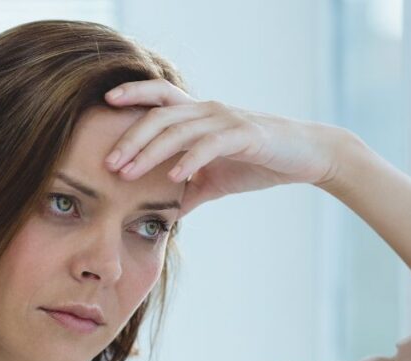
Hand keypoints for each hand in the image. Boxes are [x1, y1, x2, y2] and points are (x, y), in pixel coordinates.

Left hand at [103, 78, 350, 217]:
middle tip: (108, 164)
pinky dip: (190, 159)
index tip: (104, 103)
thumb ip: (187, 193)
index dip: (132, 94)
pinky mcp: (245, 134)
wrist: (305, 157)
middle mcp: (208, 110)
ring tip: (129, 172)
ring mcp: (226, 120)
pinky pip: (210, 144)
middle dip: (130, 139)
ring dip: (150, 151)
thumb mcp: (214, 181)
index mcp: (198, 115)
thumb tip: (162, 217)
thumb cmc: (257, 163)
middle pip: (159, 116)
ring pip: (179, 129)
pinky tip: (174, 177)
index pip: (158, 97)